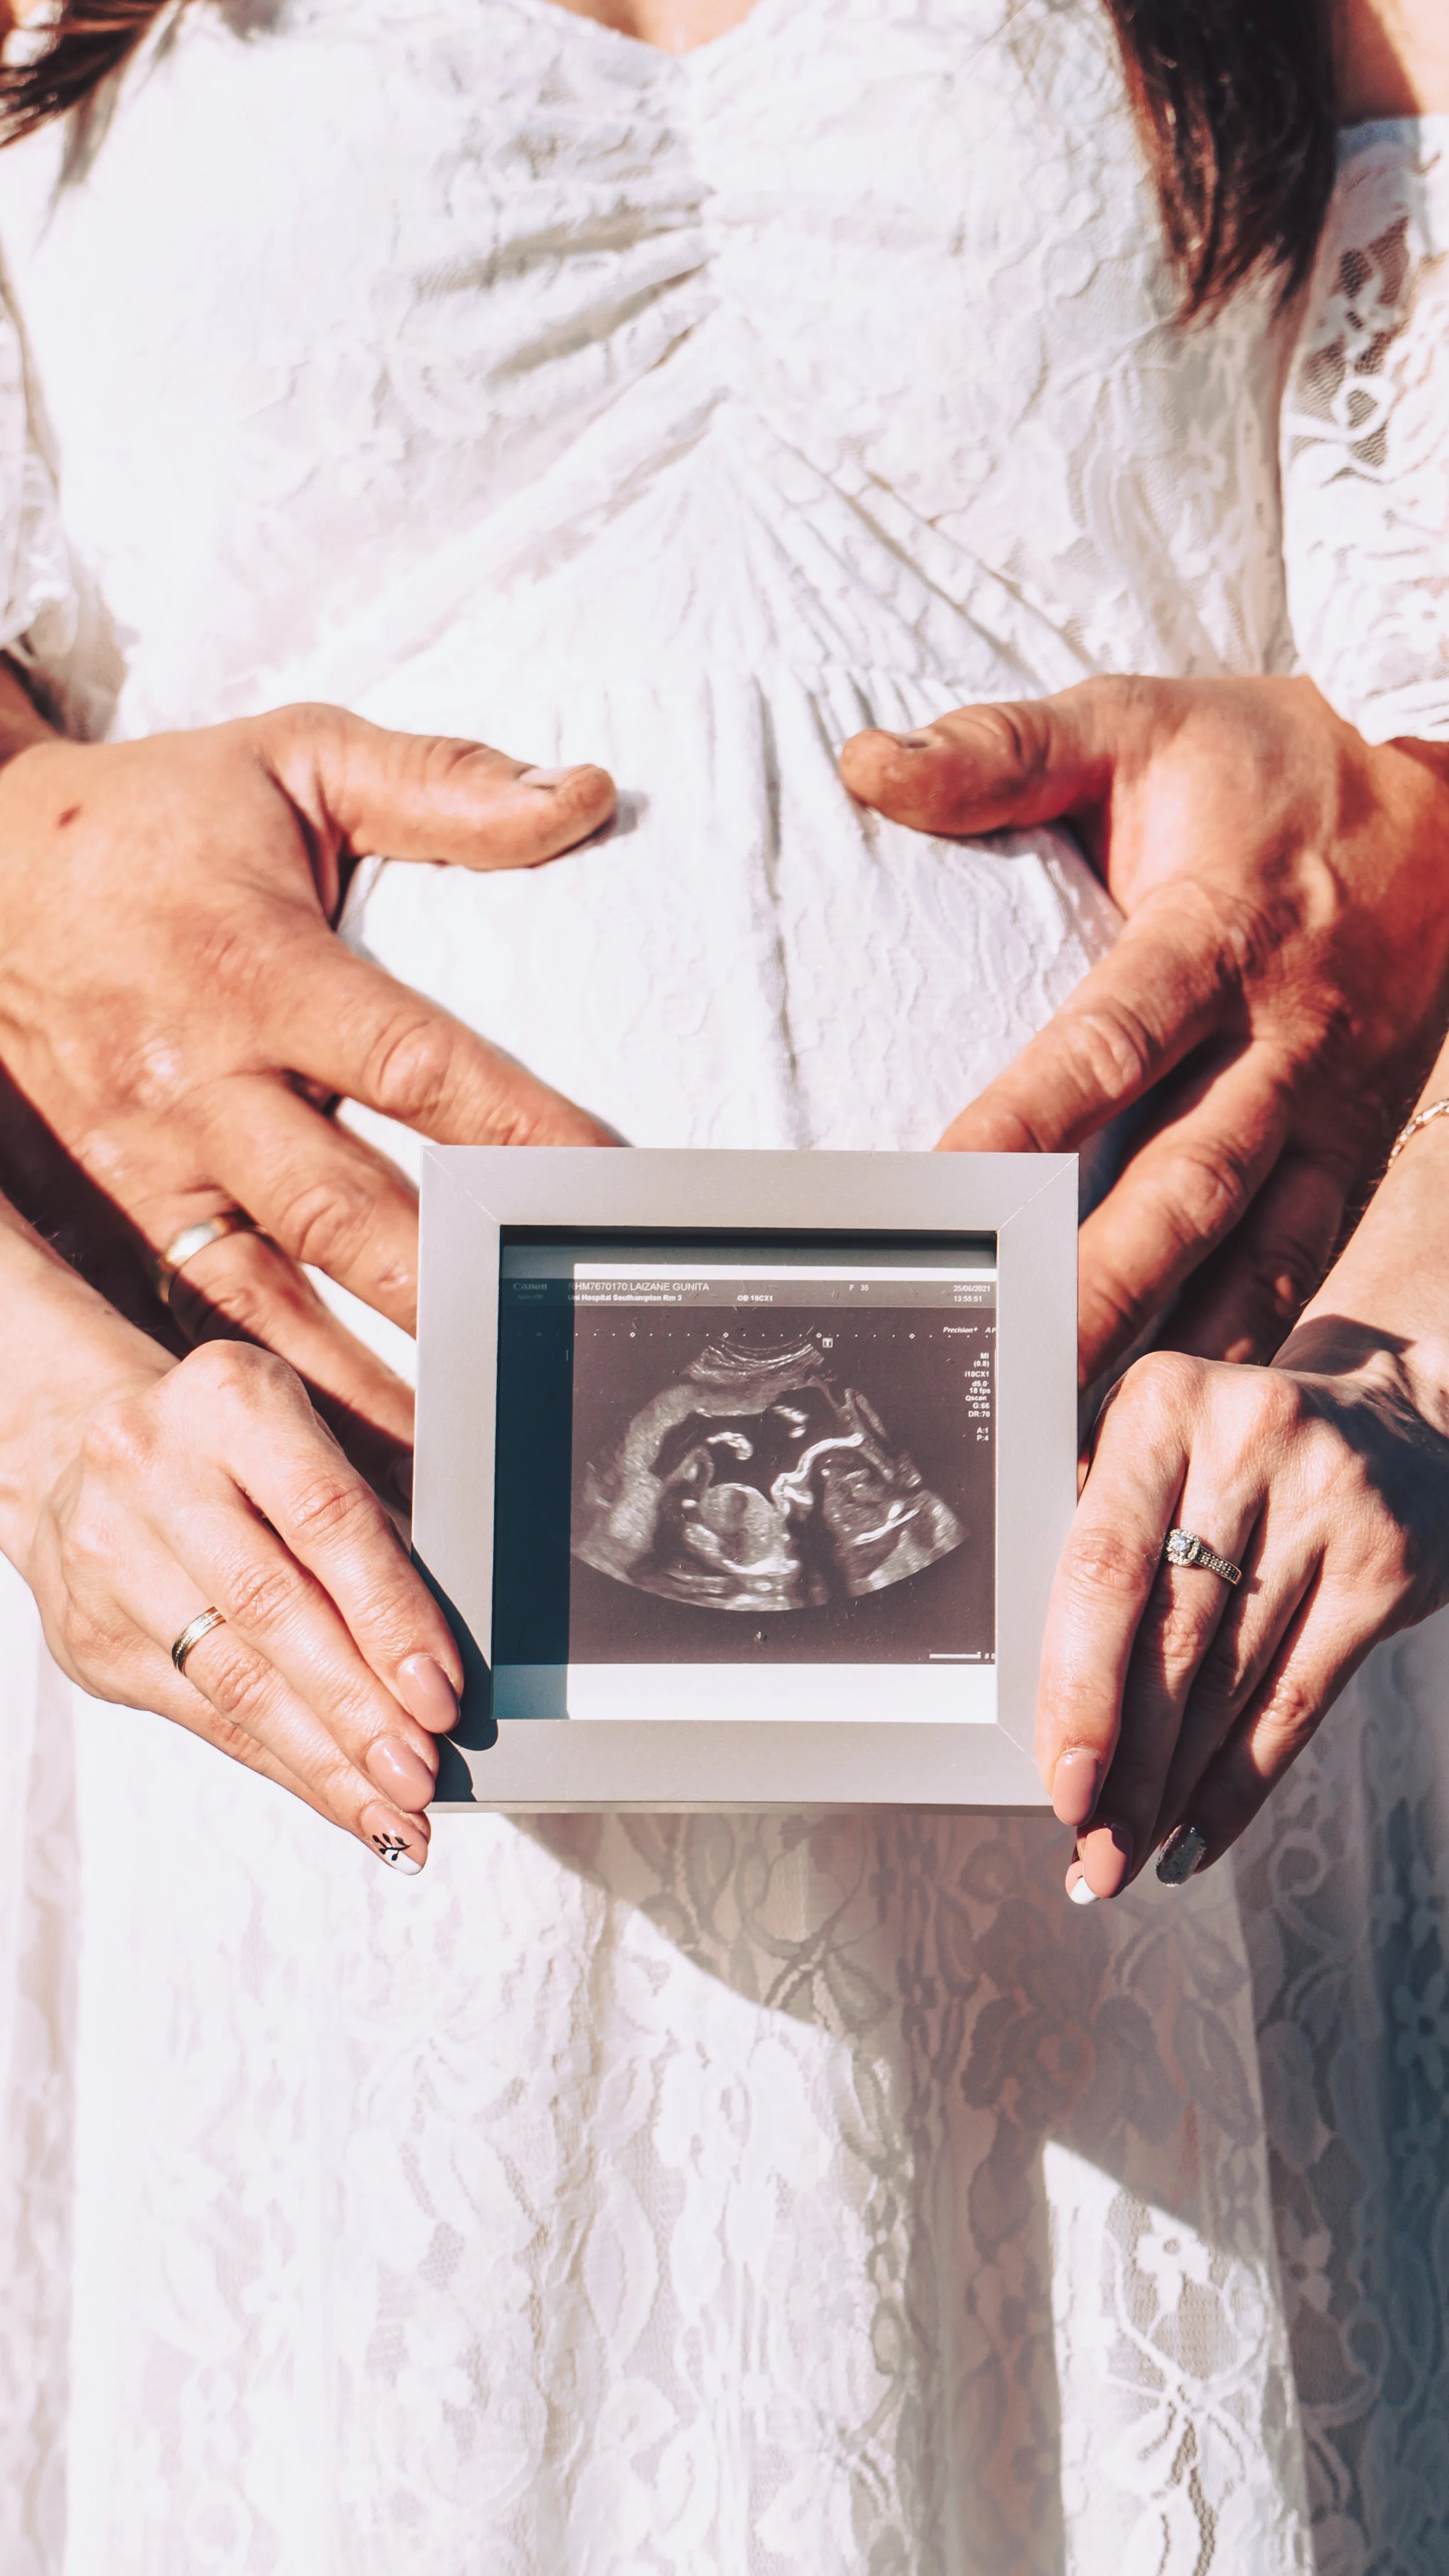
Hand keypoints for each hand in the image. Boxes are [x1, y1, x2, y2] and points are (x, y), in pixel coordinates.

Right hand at [0, 676, 615, 1473]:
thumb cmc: (160, 817)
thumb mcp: (297, 757)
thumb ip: (443, 782)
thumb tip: (586, 795)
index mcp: (260, 970)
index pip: (416, 1068)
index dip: (520, 1131)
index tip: (611, 1185)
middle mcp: (204, 1081)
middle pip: (350, 1209)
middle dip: (457, 1282)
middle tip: (553, 1341)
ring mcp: (161, 1160)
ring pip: (282, 1289)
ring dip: (382, 1369)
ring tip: (479, 1434)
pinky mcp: (133, 1205)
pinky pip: (223, 1309)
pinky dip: (297, 1379)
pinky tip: (373, 1434)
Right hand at [18, 1334, 464, 1870]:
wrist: (76, 1445)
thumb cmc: (227, 1440)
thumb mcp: (306, 1421)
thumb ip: (378, 1500)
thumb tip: (454, 1627)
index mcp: (228, 1400)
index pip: (325, 1518)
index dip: (390, 1614)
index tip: (441, 1690)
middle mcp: (154, 1472)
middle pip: (273, 1611)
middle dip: (359, 1709)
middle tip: (423, 1773)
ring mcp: (109, 1558)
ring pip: (233, 1682)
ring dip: (324, 1760)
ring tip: (394, 1809)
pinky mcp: (91, 1635)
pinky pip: (202, 1717)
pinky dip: (280, 1763)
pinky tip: (336, 1793)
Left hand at [840, 676, 1448, 1380]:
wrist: (1445, 781)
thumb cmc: (1269, 760)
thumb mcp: (1137, 719)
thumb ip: (1002, 750)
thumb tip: (866, 764)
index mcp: (1217, 933)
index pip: (1107, 1044)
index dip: (1024, 1124)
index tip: (938, 1194)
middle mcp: (1282, 1038)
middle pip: (1184, 1180)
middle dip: (1099, 1281)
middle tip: (1014, 1363)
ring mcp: (1331, 1107)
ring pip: (1252, 1248)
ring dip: (1172, 1342)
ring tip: (1084, 1432)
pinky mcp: (1359, 1150)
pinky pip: (1303, 1261)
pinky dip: (1243, 1341)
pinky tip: (1176, 1411)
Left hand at [1037, 1329, 1448, 1899]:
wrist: (1392, 1418)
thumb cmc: (1232, 1453)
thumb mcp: (1157, 1448)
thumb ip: (1096, 1538)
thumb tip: (1036, 1704)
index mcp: (1163, 1407)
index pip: (1105, 1568)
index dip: (1080, 1687)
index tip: (1059, 1779)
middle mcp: (1249, 1445)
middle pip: (1171, 1638)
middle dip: (1125, 1762)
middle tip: (1088, 1848)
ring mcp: (1330, 1507)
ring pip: (1233, 1682)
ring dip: (1172, 1787)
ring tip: (1126, 1852)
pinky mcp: (1387, 1569)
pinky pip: (1301, 1701)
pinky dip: (1243, 1780)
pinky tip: (1198, 1832)